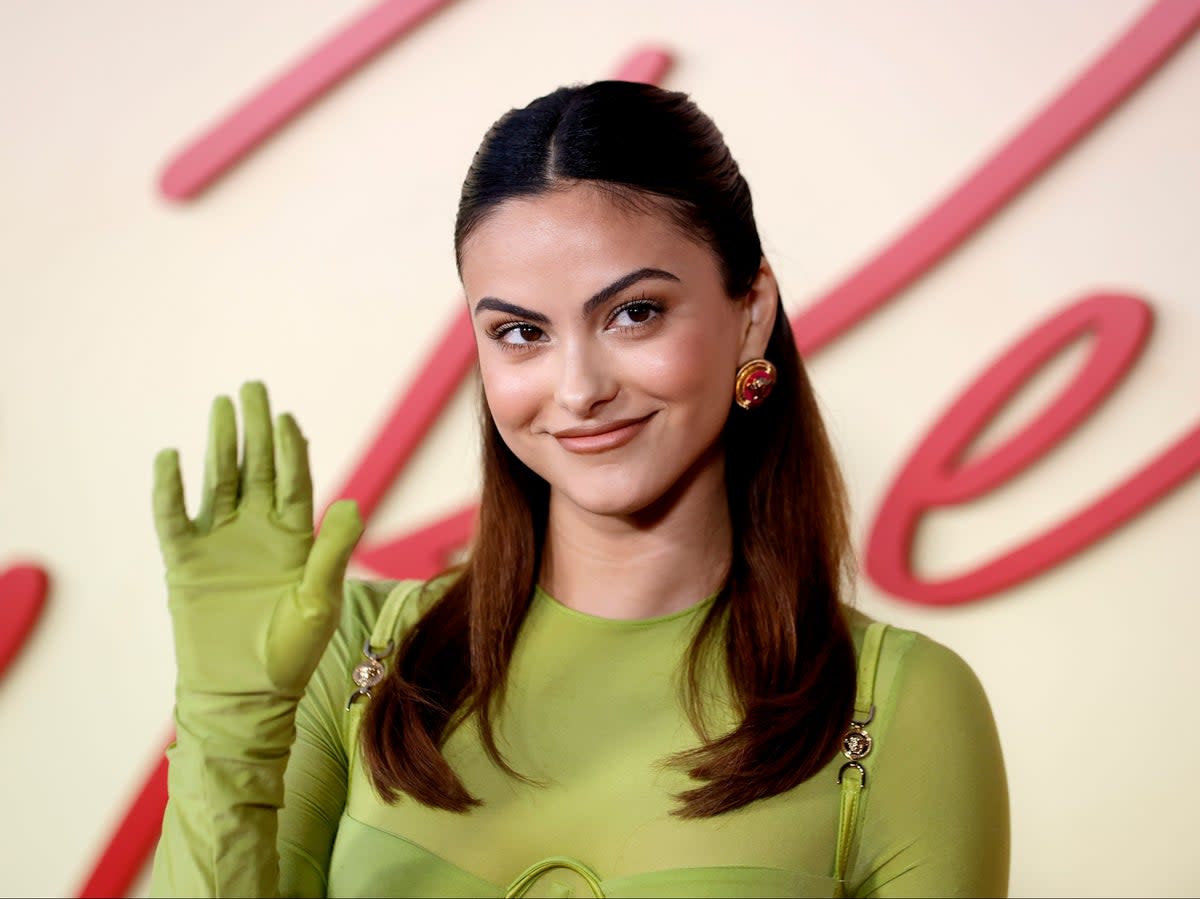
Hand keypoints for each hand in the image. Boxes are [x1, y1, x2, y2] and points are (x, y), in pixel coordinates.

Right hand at [152, 381, 362, 698]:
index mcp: (295, 539)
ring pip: (219, 483)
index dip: (291, 448)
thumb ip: (331, 552)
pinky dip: (170, 490)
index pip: (293, 482)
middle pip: (255, 469)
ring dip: (220, 445)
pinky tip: (171, 458)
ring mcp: (220, 545)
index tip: (287, 415)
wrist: (244, 696)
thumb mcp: (318, 602)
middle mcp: (257, 533)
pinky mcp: (185, 564)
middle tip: (253, 387)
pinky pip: (174, 519)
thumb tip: (351, 503)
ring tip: (222, 406)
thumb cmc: (291, 655)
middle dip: (255, 430)